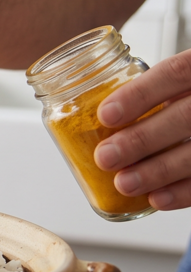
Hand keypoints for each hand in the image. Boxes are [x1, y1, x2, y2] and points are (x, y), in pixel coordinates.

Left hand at [94, 50, 190, 209]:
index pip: (175, 72)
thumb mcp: (178, 85)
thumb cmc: (189, 99)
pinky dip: (185, 192)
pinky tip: (157, 199)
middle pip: (185, 116)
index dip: (139, 94)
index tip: (105, 115)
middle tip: (105, 157)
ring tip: (125, 183)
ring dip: (159, 171)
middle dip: (141, 140)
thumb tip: (91, 116)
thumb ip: (150, 94)